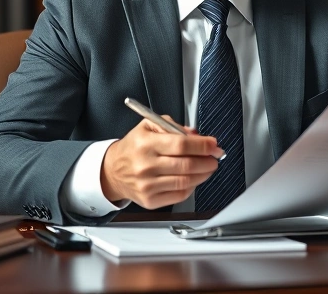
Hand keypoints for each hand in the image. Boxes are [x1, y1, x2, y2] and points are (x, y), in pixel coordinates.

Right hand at [101, 116, 222, 209]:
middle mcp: (146, 165)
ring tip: (208, 167)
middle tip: (214, 156)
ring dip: (203, 174)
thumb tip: (195, 134)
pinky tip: (193, 179)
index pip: (181, 144)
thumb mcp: (148, 126)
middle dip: (207, 161)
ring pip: (186, 181)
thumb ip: (173, 126)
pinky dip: (192, 187)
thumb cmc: (133, 147)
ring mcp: (148, 185)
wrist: (112, 171)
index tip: (213, 144)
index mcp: (146, 144)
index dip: (202, 145)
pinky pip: (180, 195)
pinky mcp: (150, 200)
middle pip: (187, 165)